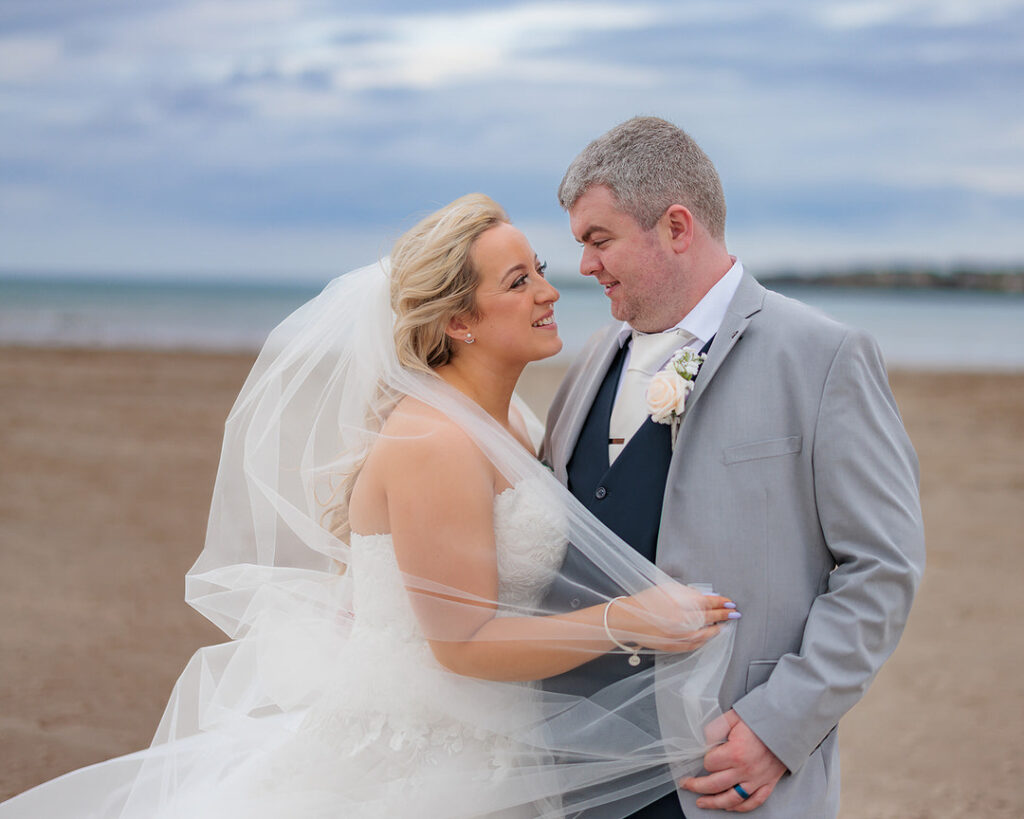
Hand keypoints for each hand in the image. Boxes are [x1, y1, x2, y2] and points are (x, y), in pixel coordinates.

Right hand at [608, 584, 736, 652]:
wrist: (627, 620)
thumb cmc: (644, 602)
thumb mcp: (665, 589)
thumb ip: (687, 592)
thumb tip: (705, 597)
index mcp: (678, 603)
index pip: (706, 602)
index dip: (720, 602)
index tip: (729, 602)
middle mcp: (680, 620)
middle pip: (708, 617)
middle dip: (723, 615)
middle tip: (734, 613)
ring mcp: (677, 635)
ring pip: (704, 634)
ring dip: (716, 629)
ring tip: (724, 625)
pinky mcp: (673, 646)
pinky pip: (694, 645)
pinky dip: (704, 640)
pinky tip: (710, 636)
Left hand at [681, 710, 785, 811]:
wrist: (788, 723)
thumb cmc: (761, 718)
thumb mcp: (732, 717)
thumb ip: (715, 728)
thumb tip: (704, 741)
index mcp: (735, 752)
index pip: (709, 764)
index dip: (705, 759)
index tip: (706, 755)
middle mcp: (745, 770)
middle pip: (715, 785)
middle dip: (696, 786)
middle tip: (686, 785)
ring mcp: (757, 779)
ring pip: (732, 799)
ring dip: (714, 803)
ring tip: (701, 802)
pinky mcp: (768, 783)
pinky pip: (753, 802)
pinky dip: (740, 807)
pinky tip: (729, 807)